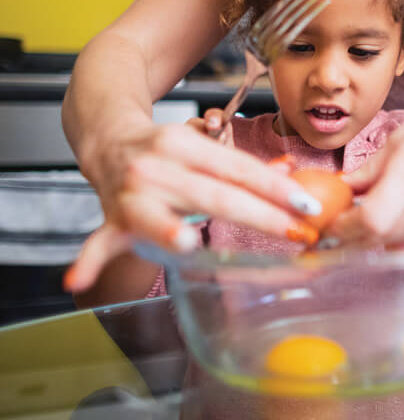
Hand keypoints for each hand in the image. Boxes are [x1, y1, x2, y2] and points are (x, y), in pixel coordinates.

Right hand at [66, 115, 318, 291]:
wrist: (107, 139)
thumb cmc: (167, 149)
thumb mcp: (204, 148)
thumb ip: (243, 166)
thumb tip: (290, 172)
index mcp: (185, 144)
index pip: (238, 168)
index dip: (276, 188)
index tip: (308, 206)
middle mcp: (157, 166)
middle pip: (214, 193)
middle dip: (260, 214)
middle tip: (297, 231)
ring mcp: (131, 194)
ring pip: (157, 214)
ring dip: (167, 230)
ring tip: (186, 243)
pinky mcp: (110, 219)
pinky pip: (99, 242)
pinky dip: (90, 260)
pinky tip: (79, 281)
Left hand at [333, 95, 403, 242]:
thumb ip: (372, 168)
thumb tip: (343, 188)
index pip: (371, 220)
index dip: (343, 228)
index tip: (327, 222)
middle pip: (379, 237)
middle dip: (350, 236)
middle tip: (331, 227)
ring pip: (395, 239)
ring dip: (370, 235)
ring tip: (354, 220)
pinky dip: (394, 230)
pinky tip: (386, 215)